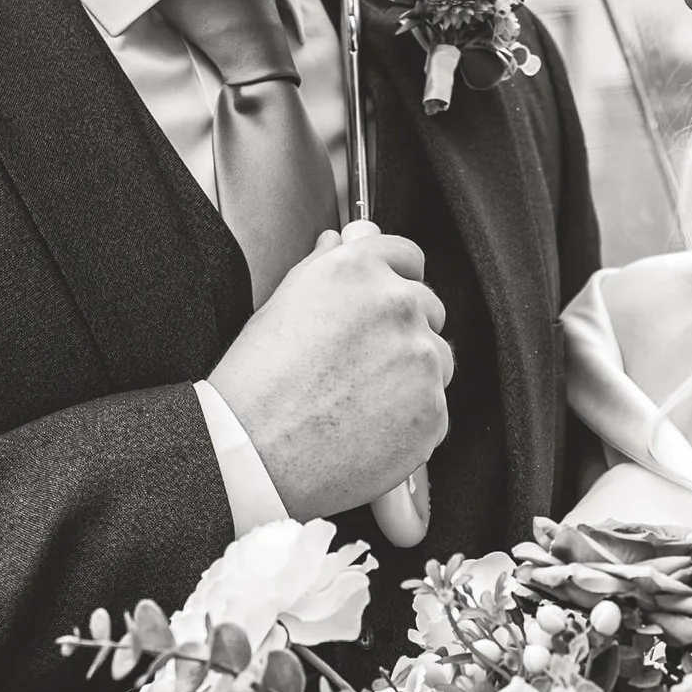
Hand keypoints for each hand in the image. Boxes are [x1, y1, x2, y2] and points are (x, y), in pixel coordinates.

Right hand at [210, 224, 452, 518]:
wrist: (254, 452)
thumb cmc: (257, 381)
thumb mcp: (283, 302)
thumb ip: (328, 263)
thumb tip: (352, 239)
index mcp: (359, 270)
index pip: (407, 256)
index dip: (393, 279)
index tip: (380, 304)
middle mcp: (398, 305)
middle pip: (428, 306)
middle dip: (402, 329)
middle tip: (359, 362)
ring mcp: (422, 358)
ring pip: (437, 358)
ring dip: (412, 372)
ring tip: (360, 398)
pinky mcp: (433, 409)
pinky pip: (434, 406)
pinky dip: (410, 418)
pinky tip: (368, 425)